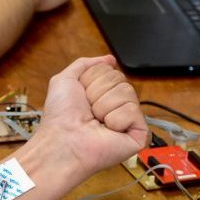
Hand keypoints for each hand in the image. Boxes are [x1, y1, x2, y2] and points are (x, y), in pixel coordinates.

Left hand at [35, 55, 147, 176]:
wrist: (63, 141)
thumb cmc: (60, 117)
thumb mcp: (65, 80)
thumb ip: (85, 64)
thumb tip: (109, 59)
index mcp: (102, 94)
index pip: (110, 70)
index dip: (92, 80)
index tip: (81, 96)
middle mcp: (116, 105)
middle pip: (120, 78)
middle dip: (98, 92)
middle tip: (89, 111)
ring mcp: (128, 120)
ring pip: (127, 92)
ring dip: (105, 106)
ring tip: (97, 121)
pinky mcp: (138, 134)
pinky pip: (133, 110)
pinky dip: (116, 119)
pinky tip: (108, 130)